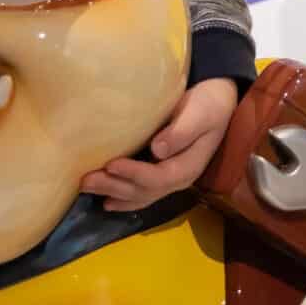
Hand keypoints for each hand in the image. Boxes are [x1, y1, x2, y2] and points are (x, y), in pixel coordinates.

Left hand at [80, 76, 240, 210]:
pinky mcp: (161, 173)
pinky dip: (123, 199)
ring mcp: (170, 179)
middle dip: (114, 187)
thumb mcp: (200, 113)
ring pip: (140, 195)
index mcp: (189, 166)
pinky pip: (141, 193)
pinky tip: (106, 201)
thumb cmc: (209, 104)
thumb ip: (181, 131)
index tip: (111, 164)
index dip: (134, 174)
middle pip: (144, 191)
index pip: (159, 177)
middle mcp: (178, 179)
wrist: (219, 103)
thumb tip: (158, 150)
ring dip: (113, 193)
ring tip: (87, 189)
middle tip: (86, 180)